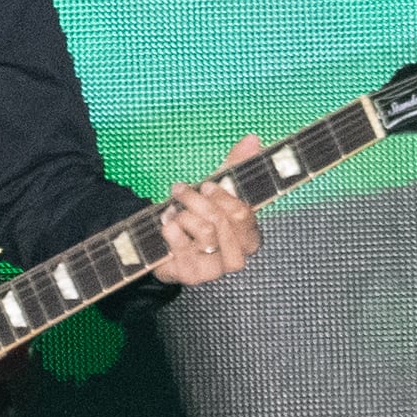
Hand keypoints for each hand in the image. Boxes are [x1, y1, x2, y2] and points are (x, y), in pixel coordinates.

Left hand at [149, 138, 267, 287]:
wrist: (164, 249)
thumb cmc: (196, 219)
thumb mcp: (215, 192)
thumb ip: (234, 166)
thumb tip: (252, 139)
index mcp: (249, 237)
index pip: (243, 213)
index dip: (221, 195)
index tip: (205, 185)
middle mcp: (237, 257)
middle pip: (220, 219)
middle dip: (195, 200)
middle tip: (180, 191)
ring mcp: (215, 270)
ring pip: (203, 231)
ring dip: (182, 214)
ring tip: (173, 212)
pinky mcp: (192, 276)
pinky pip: (181, 245)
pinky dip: (170, 229)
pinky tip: (166, 226)